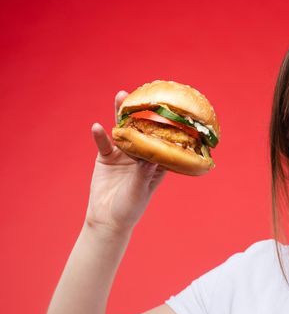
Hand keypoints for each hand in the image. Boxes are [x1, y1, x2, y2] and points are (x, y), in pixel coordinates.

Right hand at [86, 91, 166, 233]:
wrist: (107, 219)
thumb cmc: (131, 207)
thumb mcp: (140, 190)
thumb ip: (144, 173)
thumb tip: (151, 156)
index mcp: (156, 162)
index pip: (162, 139)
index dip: (164, 123)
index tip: (165, 106)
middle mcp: (141, 154)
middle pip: (142, 129)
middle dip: (141, 112)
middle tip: (140, 94)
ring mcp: (124, 154)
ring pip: (123, 130)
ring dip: (120, 114)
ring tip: (120, 96)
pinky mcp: (106, 157)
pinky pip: (104, 143)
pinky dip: (100, 135)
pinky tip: (97, 126)